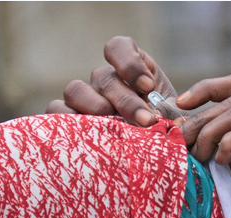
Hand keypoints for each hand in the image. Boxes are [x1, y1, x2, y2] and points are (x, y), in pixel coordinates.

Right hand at [46, 36, 173, 126]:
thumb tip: (173, 124)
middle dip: (126, 101)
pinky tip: (89, 136)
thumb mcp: (174, 122)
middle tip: (146, 121)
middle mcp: (105, 81)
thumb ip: (173, 115)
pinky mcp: (70, 118)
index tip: (148, 87)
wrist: (152, 157)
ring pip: (75, 90)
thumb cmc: (165, 136)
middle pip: (104, 78)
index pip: (119, 47)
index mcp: (132, 71)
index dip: (130, 63)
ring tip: (115, 129)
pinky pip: (56, 111)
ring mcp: (85, 98)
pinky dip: (66, 121)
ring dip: (95, 108)